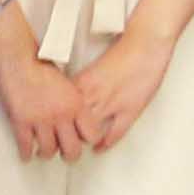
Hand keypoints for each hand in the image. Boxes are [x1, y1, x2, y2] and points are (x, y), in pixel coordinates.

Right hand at [0, 33, 89, 162]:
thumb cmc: (39, 63)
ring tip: (43, 153)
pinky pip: (25, 145)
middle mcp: (61, 114)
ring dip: (46, 154)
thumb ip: (72, 102)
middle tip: (66, 155)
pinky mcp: (21, 120)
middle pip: (72, 150)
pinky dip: (26, 153)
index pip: (91, 135)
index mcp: (75, 104)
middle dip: (69, 156)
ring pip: (48, 151)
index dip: (87, 141)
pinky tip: (26, 154)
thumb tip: (73, 117)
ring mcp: (41, 119)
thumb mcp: (66, 83)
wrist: (17, 56)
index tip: (83, 142)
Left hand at [66, 22, 172, 154]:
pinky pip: (114, 133)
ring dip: (82, 140)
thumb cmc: (123, 51)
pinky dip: (106, 143)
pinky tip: (99, 149)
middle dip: (63, 133)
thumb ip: (82, 82)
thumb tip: (70, 93)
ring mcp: (112, 104)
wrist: (145, 45)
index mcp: (84, 82)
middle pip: (72, 121)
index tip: (48, 125)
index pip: (61, 106)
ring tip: (75, 149)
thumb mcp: (94, 67)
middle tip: (57, 142)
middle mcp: (94, 94)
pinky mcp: (130, 110)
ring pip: (90, 130)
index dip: (53, 118)